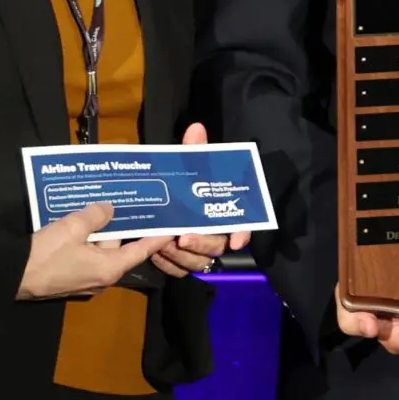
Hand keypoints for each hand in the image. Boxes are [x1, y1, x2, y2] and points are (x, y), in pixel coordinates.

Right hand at [19, 202, 165, 299]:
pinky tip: (78, 221)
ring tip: (98, 204)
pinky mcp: (69, 278)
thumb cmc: (47, 254)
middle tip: (126, 201)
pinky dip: (84, 240)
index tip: (173, 227)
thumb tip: (109, 208)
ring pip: (98, 249)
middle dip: (117, 225)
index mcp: (110, 269)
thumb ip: (96, 215)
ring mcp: (84, 280)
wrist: (10, 276)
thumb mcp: (73, 227)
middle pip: (117, 246)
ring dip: (96, 230)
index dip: (157, 237)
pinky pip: (84, 255)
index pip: (141, 250)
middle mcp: (102, 278)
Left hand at [149, 122, 250, 277]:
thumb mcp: (188, 167)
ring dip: (180, 256)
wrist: (160, 201)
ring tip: (163, 244)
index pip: (242, 226)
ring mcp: (197, 251)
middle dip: (201, 244)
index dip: (242, 235)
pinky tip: (156, 253)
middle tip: (183, 237)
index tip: (235, 241)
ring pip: (197, 262)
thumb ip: (194, 151)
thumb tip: (196, 129)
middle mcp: (214, 234)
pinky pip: (178, 271)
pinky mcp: (180, 262)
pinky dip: (167, 265)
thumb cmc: (182, 185)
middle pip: (217, 247)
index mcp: (222, 212)